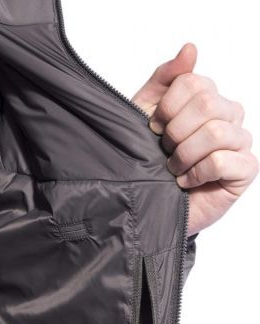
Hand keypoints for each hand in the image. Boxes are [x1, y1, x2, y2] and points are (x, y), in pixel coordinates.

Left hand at [131, 42, 258, 235]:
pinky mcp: (245, 170)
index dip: (166, 107)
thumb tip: (190, 49)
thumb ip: (164, 80)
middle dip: (175, 132)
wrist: (149, 206)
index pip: (193, 82)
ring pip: (215, 132)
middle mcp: (229, 116)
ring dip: (184, 154)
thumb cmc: (149, 162)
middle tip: (165, 152)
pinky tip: (186, 182)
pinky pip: (222, 160)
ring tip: (174, 169)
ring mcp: (240, 142)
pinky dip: (196, 173)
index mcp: (208, 99)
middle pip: (206, 103)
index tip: (154, 129)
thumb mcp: (145, 115)